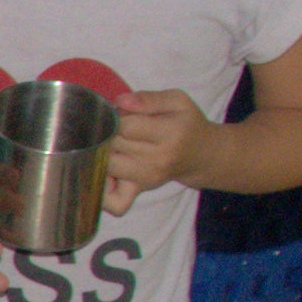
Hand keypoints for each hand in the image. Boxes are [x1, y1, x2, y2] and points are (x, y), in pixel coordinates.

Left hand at [102, 89, 210, 214]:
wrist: (200, 155)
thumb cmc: (186, 124)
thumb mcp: (177, 101)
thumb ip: (149, 98)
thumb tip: (120, 102)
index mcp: (169, 134)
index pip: (125, 126)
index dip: (116, 116)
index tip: (121, 113)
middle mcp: (157, 160)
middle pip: (113, 145)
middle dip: (107, 132)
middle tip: (115, 127)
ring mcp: (147, 179)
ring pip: (106, 167)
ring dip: (101, 153)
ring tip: (112, 144)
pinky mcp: (139, 191)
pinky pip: (115, 203)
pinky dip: (103, 192)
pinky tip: (106, 172)